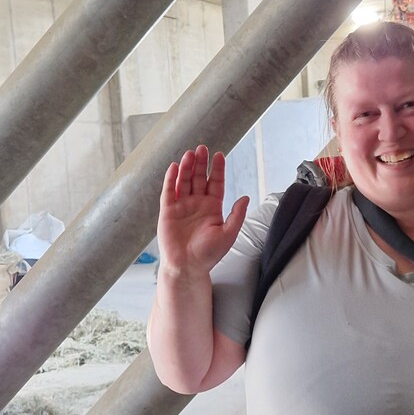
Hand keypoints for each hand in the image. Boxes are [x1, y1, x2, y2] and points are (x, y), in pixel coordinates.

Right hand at [157, 145, 248, 276]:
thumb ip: (237, 215)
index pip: (216, 183)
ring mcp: (182, 206)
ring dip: (187, 167)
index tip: (219, 155)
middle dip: (201, 163)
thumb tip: (245, 197)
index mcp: (213, 208)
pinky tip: (175, 167)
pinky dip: (171, 178)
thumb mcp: (228, 234)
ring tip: (190, 154)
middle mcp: (197, 204)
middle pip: (199, 178)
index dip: (217, 169)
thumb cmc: (209, 254)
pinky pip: (169, 191)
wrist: (188, 266)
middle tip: (203, 148)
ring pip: (185, 181)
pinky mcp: (168, 211)